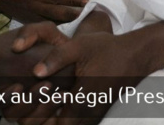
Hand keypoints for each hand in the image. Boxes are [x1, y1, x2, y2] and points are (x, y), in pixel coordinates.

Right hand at [0, 0, 87, 23]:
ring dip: (66, 21)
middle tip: (88, 13)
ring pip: (51, 22)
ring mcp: (28, 15)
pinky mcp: (25, 20)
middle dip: (74, 14)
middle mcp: (31, 5)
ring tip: (80, 19)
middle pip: (57, 14)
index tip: (86, 2)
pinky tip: (64, 23)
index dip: (73, 0)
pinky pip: (43, 24)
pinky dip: (55, 24)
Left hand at [6, 16, 163, 124]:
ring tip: (39, 104)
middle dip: (45, 120)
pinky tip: (55, 101)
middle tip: (30, 107)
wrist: (134, 55)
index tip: (29, 105)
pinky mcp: (97, 112)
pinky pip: (77, 122)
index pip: (58, 124)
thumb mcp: (79, 46)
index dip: (41, 117)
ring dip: (54, 119)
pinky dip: (64, 117)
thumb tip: (35, 71)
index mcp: (83, 98)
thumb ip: (56, 58)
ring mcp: (94, 114)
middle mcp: (90, 112)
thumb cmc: (105, 49)